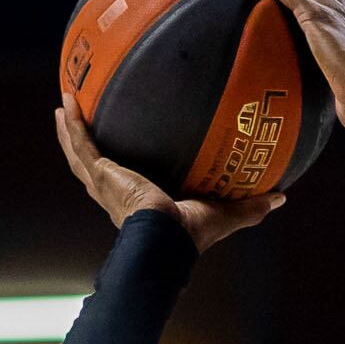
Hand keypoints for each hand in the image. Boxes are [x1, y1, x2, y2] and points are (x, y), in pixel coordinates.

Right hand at [54, 96, 284, 250]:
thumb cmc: (191, 236)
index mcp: (139, 203)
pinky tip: (65, 102)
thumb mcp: (225, 213)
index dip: (118, 169)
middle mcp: (116, 193)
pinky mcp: (102, 175)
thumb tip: (283, 198)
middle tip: (80, 124)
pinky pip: (82, 144)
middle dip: (85, 147)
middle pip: (93, 167)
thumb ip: (251, 204)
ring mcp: (105, 184)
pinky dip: (72, 125)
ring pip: (80, 154)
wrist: (166, 240)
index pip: (124, 183)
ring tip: (62, 108)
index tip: (118, 154)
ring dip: (69, 132)